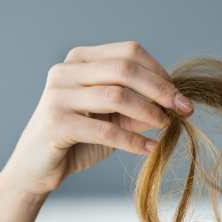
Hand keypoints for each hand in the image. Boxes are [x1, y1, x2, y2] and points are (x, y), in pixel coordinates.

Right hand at [0, 40, 193, 197]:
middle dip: (161, 90)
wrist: (37, 168)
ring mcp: (57, 94)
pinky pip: (105, 129)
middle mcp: (66, 70)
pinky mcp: (55, 123)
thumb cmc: (81, 138)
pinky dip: (133, 140)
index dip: (160, 73)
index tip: (180, 96)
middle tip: (184, 110)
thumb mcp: (115, 117)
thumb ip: (141, 105)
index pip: (129, 52)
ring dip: (149, 112)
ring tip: (167, 127)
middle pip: (125, 69)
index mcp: (81, 59)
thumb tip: (178, 102)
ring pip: (116, 96)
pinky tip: (151, 149)